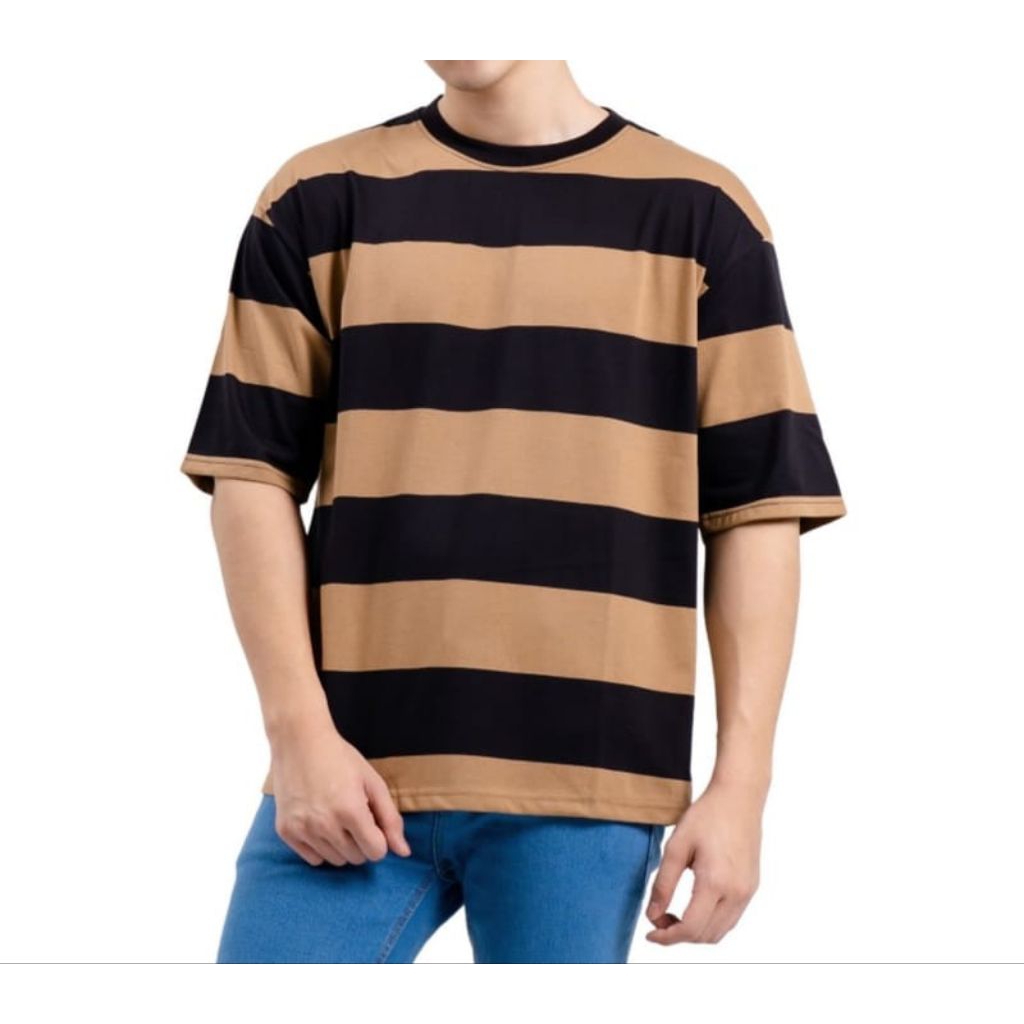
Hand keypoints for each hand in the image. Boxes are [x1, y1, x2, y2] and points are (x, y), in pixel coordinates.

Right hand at [268, 714, 411, 867]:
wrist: (299, 741)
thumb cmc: (339, 759)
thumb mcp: (372, 782)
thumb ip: (391, 819)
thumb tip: (404, 852)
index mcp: (351, 810)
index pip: (376, 852)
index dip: (379, 839)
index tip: (373, 823)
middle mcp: (325, 824)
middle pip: (356, 858)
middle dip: (361, 841)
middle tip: (353, 815)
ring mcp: (303, 829)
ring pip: (335, 861)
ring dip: (342, 845)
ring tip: (336, 817)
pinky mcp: (286, 831)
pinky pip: (313, 859)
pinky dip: (321, 847)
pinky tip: (320, 822)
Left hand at [644, 779, 762, 943]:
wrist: (738, 797)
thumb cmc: (705, 816)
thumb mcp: (676, 846)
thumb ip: (663, 884)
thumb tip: (653, 915)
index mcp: (715, 883)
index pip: (690, 928)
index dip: (667, 937)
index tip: (650, 932)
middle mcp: (736, 893)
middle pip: (705, 935)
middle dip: (678, 935)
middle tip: (658, 919)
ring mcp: (747, 892)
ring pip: (720, 932)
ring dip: (695, 932)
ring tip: (674, 915)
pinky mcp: (752, 887)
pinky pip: (731, 919)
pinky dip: (710, 922)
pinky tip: (695, 906)